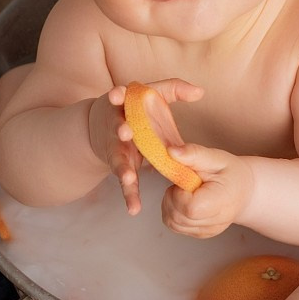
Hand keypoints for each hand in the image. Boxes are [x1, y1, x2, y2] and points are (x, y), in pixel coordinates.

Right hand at [90, 78, 204, 215]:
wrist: (98, 127)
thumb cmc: (132, 109)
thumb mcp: (150, 96)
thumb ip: (174, 90)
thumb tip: (200, 92)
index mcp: (123, 105)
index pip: (118, 96)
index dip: (116, 95)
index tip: (116, 94)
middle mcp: (116, 126)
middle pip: (117, 128)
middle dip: (121, 129)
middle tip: (125, 131)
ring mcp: (115, 147)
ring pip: (118, 158)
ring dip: (122, 167)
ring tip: (128, 177)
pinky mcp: (119, 165)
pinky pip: (125, 182)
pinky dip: (129, 195)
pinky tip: (134, 209)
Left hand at [159, 142, 252, 238]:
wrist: (244, 191)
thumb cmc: (231, 173)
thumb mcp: (216, 157)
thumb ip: (194, 154)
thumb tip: (171, 152)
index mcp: (222, 202)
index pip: (190, 208)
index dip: (180, 193)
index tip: (187, 181)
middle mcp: (215, 222)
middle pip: (177, 217)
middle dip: (172, 196)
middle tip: (186, 183)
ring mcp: (207, 231)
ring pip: (172, 222)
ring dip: (171, 204)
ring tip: (186, 191)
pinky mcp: (199, 234)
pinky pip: (175, 226)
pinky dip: (173, 212)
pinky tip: (185, 200)